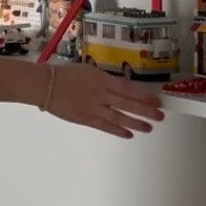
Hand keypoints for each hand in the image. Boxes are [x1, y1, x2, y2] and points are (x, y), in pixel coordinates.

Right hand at [46, 63, 164, 138]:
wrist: (45, 85)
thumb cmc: (67, 74)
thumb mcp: (90, 71)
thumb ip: (106, 80)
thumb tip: (123, 88)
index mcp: (102, 80)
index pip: (128, 89)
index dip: (144, 97)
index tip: (156, 102)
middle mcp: (100, 95)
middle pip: (127, 105)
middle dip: (145, 111)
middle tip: (159, 116)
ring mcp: (92, 108)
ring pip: (118, 118)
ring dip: (135, 123)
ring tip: (148, 128)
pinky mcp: (84, 119)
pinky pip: (104, 126)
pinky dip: (117, 131)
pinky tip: (129, 134)